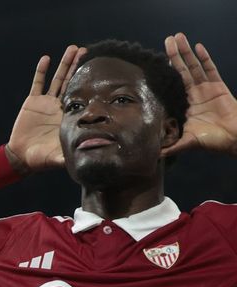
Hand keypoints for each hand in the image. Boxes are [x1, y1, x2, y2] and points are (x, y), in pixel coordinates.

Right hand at [6, 45, 85, 173]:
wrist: (22, 156)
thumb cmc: (41, 158)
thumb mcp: (57, 157)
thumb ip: (69, 155)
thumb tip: (84, 158)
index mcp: (68, 115)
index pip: (81, 95)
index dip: (88, 82)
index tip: (97, 68)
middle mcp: (60, 106)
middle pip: (71, 81)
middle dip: (78, 66)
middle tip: (87, 50)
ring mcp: (46, 103)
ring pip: (57, 79)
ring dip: (64, 64)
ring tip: (72, 49)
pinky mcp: (32, 102)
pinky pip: (37, 84)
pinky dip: (41, 71)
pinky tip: (46, 59)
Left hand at [166, 34, 236, 154]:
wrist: (233, 138)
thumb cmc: (211, 141)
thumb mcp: (186, 142)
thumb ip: (170, 146)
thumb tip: (152, 155)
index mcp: (186, 105)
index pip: (172, 86)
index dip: (165, 74)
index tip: (154, 63)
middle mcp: (194, 94)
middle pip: (181, 71)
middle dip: (174, 55)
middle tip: (166, 40)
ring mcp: (206, 88)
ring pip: (194, 66)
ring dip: (185, 52)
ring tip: (178, 37)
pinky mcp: (218, 86)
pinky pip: (210, 69)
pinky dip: (204, 58)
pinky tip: (197, 46)